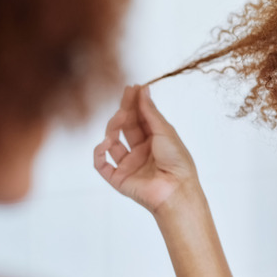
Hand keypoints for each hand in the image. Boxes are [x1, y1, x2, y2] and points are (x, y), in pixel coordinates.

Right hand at [94, 85, 197, 212]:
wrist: (176, 189)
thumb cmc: (177, 161)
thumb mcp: (165, 131)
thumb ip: (150, 112)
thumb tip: (143, 89)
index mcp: (155, 141)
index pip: (140, 118)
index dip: (135, 103)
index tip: (131, 87)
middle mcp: (141, 151)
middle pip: (126, 127)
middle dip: (124, 111)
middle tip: (125, 98)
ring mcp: (128, 164)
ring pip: (111, 142)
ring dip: (111, 129)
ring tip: (119, 120)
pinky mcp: (118, 178)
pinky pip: (101, 164)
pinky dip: (99, 152)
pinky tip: (105, 142)